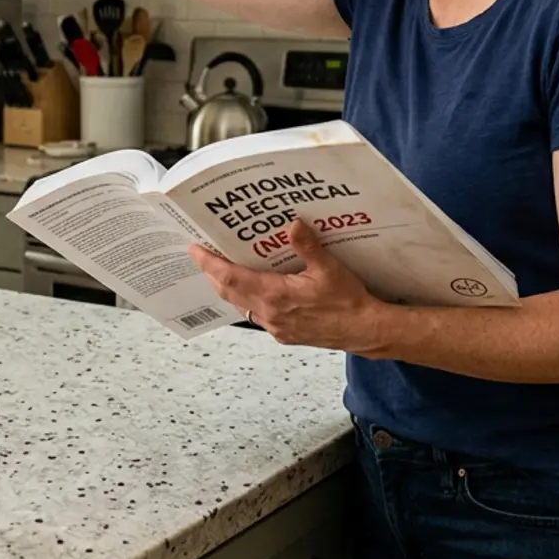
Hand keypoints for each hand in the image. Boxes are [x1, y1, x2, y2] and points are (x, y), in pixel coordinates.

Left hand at [188, 218, 390, 352]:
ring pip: (240, 305)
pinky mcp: (283, 333)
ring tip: (219, 270)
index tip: (195, 250)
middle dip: (212, 273)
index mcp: (276, 295)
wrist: (363, 330)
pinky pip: (255, 314)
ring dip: (227, 287)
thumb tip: (292, 225)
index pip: (231, 277)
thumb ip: (308, 246)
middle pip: (229, 292)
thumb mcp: (330, 269)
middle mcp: (270, 313)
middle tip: (201, 255)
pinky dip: (245, 300)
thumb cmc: (348, 302)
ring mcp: (275, 326)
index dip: (210, 263)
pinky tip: (250, 290)